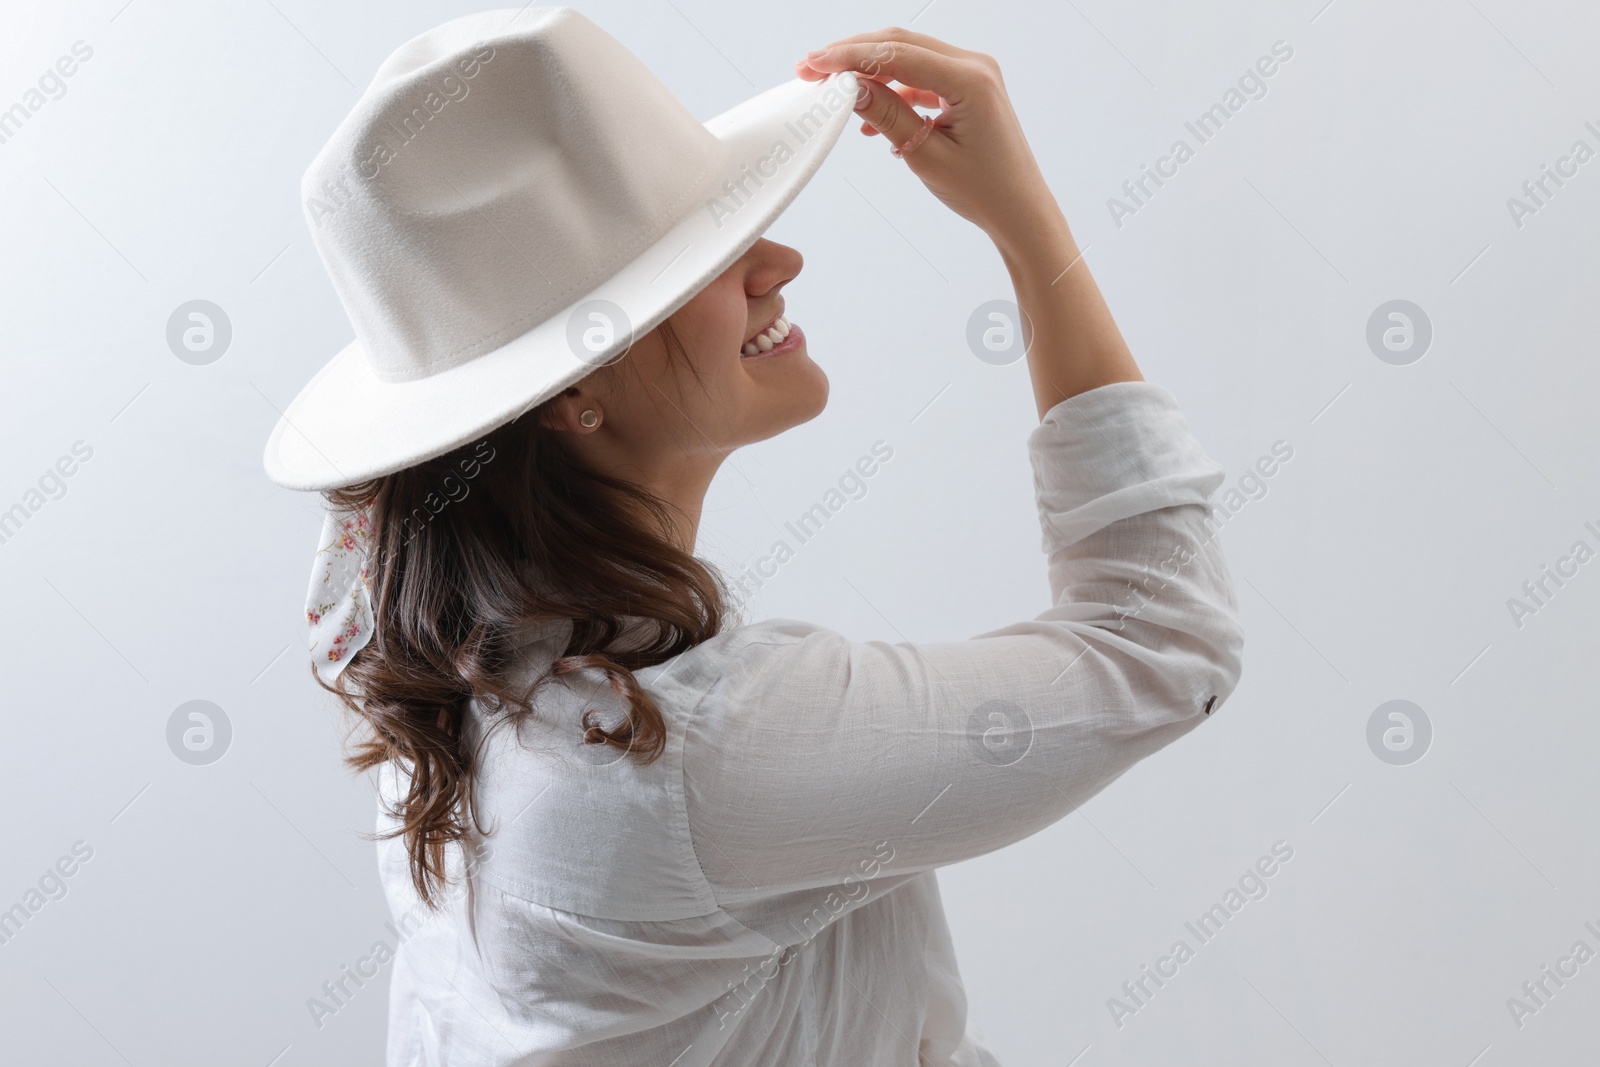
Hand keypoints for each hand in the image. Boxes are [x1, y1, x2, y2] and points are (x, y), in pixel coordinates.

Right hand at [796, 28, 1060, 246]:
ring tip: (835, 90)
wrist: (1019, 212)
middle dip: (854, 55)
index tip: (814, 64)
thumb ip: (887, 115)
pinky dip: (893, 90)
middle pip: (902, 45)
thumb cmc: (984, 191)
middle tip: (812, 68)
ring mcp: (973, 74)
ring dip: (871, 71)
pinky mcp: (968, 88)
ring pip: (909, 57)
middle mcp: (975, 66)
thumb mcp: (926, 156)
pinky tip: (870, 116)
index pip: (898, 54)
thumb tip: (851, 88)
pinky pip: (922, 77)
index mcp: (971, 79)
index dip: (850, 56)